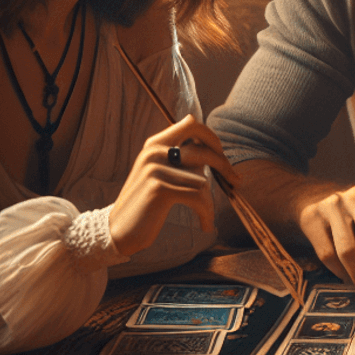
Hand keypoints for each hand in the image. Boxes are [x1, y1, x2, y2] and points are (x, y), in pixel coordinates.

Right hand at [109, 115, 236, 256]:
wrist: (120, 230)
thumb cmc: (148, 204)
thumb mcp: (162, 174)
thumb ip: (182, 159)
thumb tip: (215, 150)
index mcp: (156, 143)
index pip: (192, 123)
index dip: (211, 137)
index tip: (221, 155)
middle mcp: (155, 151)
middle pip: (204, 150)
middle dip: (223, 165)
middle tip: (234, 180)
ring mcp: (155, 168)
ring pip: (203, 180)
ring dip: (209, 202)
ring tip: (206, 215)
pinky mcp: (159, 188)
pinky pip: (197, 196)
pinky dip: (205, 213)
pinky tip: (205, 225)